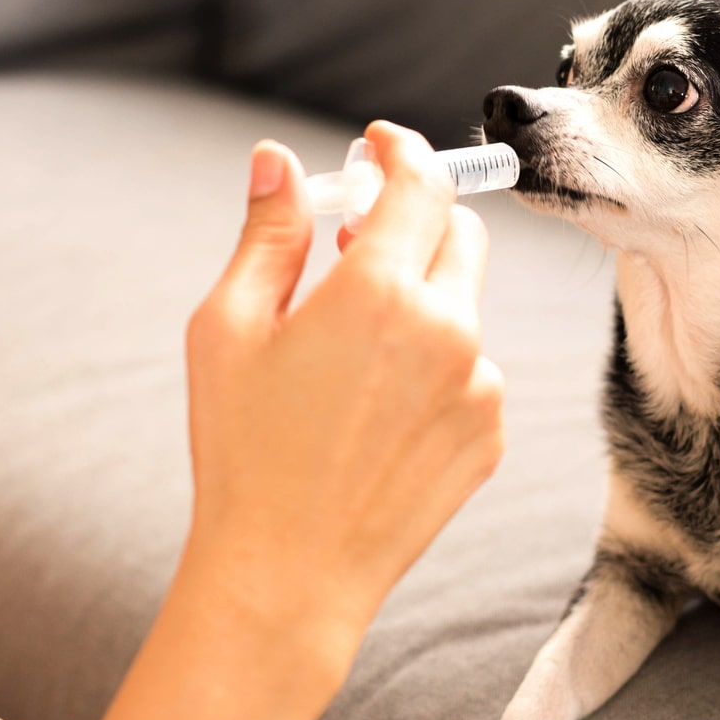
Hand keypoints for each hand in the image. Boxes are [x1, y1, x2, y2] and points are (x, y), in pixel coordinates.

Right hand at [184, 121, 504, 661]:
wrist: (288, 576)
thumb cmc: (244, 450)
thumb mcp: (229, 329)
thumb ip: (269, 233)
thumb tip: (277, 159)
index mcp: (379, 291)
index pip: (421, 181)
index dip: (401, 148)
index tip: (379, 144)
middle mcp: (448, 328)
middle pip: (458, 232)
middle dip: (415, 220)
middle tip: (357, 245)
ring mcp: (479, 383)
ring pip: (463, 304)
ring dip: (421, 301)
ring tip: (350, 359)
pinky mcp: (490, 431)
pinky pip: (473, 368)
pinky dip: (436, 365)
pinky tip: (376, 413)